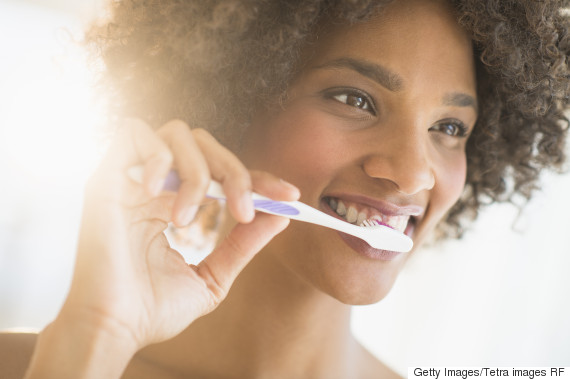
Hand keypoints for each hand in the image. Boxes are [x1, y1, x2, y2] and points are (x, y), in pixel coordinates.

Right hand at [37, 119, 298, 370]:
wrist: (114, 329)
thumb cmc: (153, 308)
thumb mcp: (213, 276)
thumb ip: (243, 245)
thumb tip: (280, 216)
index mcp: (175, 203)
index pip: (223, 173)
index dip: (258, 178)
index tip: (290, 196)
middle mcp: (155, 184)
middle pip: (205, 144)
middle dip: (235, 173)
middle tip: (243, 211)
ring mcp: (131, 177)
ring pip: (177, 133)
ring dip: (195, 172)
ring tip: (185, 220)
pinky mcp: (105, 175)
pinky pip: (132, 132)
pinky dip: (155, 157)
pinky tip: (154, 194)